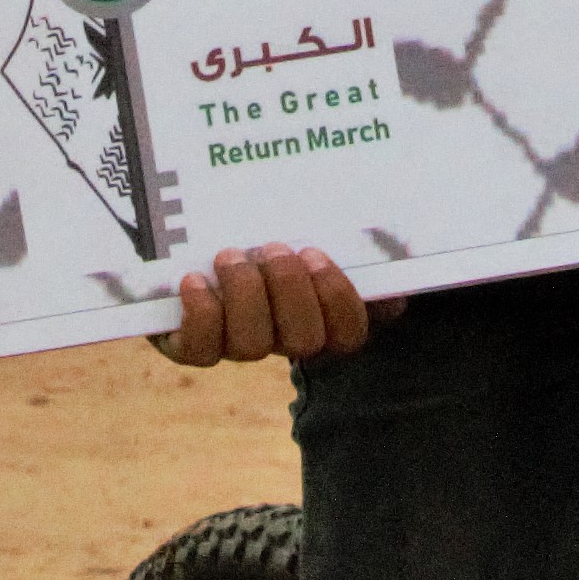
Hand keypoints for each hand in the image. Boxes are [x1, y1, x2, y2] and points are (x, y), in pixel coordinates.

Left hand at [155, 243, 374, 367]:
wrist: (194, 246)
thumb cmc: (264, 235)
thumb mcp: (307, 229)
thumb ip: (351, 238)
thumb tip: (385, 247)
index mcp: (318, 314)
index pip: (348, 332)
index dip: (337, 299)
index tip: (314, 253)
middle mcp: (281, 337)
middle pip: (303, 340)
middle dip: (291, 290)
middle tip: (274, 248)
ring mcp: (237, 344)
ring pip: (252, 346)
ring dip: (245, 295)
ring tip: (231, 255)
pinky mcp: (193, 343)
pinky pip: (200, 350)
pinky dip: (200, 315)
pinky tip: (194, 279)